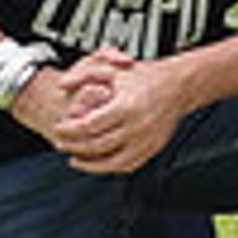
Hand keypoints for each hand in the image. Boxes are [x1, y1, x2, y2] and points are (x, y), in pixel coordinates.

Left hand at [47, 49, 192, 175]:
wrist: (179, 85)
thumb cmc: (147, 76)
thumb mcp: (114, 70)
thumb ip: (85, 75)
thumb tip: (62, 85)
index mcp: (125, 106)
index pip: (87, 126)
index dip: (68, 130)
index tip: (58, 128)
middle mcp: (136, 126)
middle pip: (95, 146)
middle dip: (73, 146)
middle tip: (61, 143)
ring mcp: (146, 140)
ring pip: (111, 163)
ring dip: (89, 165)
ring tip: (75, 160)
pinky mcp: (153, 148)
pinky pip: (128, 165)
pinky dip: (110, 167)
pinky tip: (98, 163)